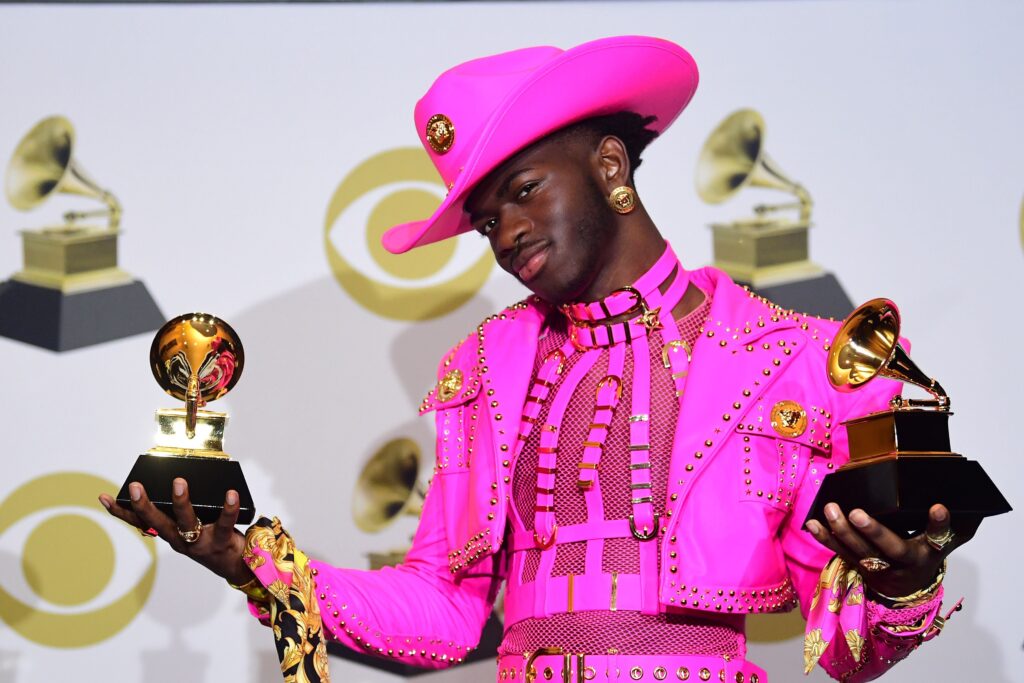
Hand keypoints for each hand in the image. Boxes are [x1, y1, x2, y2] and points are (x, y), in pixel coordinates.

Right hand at [98, 479, 254, 585]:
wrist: (233, 564)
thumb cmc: (210, 538)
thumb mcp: (189, 526)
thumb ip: (182, 508)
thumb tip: (175, 479)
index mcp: (169, 533)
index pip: (140, 523)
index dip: (122, 512)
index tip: (104, 498)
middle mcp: (180, 539)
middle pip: (157, 522)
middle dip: (144, 505)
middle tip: (135, 486)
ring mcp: (199, 542)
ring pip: (187, 522)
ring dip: (181, 502)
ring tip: (178, 482)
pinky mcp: (220, 541)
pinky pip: (224, 523)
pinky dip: (229, 508)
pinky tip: (231, 494)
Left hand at [805, 502, 974, 598]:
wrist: (906, 591)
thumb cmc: (922, 557)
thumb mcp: (940, 545)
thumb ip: (947, 527)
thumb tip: (960, 502)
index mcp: (925, 553)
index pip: (936, 538)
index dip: (938, 524)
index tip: (938, 507)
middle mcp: (901, 562)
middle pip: (888, 548)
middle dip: (872, 531)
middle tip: (857, 512)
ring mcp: (876, 567)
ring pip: (858, 551)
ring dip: (841, 531)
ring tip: (830, 509)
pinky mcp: (857, 566)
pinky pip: (839, 552)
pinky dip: (824, 538)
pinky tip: (811, 523)